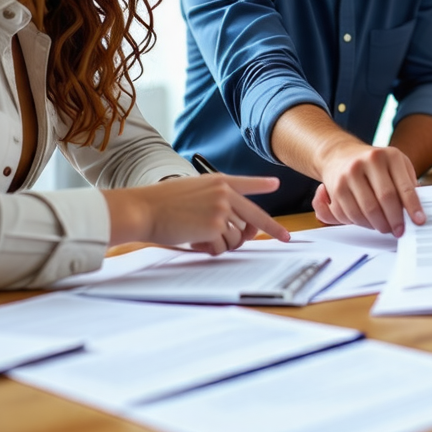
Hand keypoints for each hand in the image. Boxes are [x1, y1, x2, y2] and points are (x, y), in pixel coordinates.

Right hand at [104, 174, 289, 253]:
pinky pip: (224, 247)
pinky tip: (196, 242)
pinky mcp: (216, 226)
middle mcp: (224, 193)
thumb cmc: (161, 204)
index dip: (262, 184)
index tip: (275, 184)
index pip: (246, 182)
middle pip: (255, 215)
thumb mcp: (191, 191)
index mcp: (217, 181)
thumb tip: (234, 226)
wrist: (145, 209)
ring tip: (201, 239)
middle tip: (286, 237)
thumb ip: (215, 201)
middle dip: (273, 228)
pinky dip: (213, 250)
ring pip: (238, 236)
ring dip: (223, 244)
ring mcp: (222, 209)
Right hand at [312, 142, 422, 235]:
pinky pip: (351, 215)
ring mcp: (350, 174)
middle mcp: (368, 162)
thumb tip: (418, 211)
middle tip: (399, 231)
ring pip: (367, 210)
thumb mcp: (396, 164)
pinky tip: (368, 221)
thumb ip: (409, 184)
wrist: (339, 155)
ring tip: (385, 227)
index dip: (413, 206)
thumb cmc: (374, 164)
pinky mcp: (336, 188)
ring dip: (378, 225)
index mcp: (389, 156)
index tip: (419, 221)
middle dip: (395, 220)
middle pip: (385, 199)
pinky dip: (362, 223)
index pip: (404, 186)